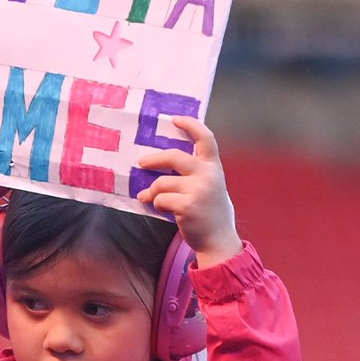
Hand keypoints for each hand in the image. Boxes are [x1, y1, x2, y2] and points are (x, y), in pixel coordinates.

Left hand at [135, 116, 241, 266]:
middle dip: (154, 159)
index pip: (205, 138)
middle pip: (174, 156)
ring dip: (152, 191)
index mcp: (214, 167)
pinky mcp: (187, 206)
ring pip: (162, 182)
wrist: (218, 241)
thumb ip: (195, 171)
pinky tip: (162, 209)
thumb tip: (162, 160)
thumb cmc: (210, 212)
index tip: (175, 119)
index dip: (190, 124)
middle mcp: (208, 175)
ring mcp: (198, 190)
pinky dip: (156, 204)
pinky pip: (160, 199)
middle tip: (141, 162)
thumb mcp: (210, 186)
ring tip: (149, 197)